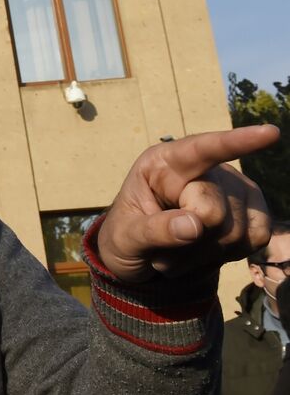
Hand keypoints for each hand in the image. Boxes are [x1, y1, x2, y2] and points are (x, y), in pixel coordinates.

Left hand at [96, 126, 278, 282]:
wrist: (143, 260)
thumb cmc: (127, 240)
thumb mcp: (125, 237)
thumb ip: (153, 230)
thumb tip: (195, 225)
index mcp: (165, 163)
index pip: (202, 149)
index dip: (236, 142)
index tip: (269, 133)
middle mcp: (206, 169)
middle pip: (213, 212)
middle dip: (185, 241)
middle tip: (159, 249)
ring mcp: (235, 190)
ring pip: (235, 233)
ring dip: (199, 255)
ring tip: (176, 252)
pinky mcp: (254, 214)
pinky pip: (255, 239)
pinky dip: (226, 256)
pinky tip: (202, 253)